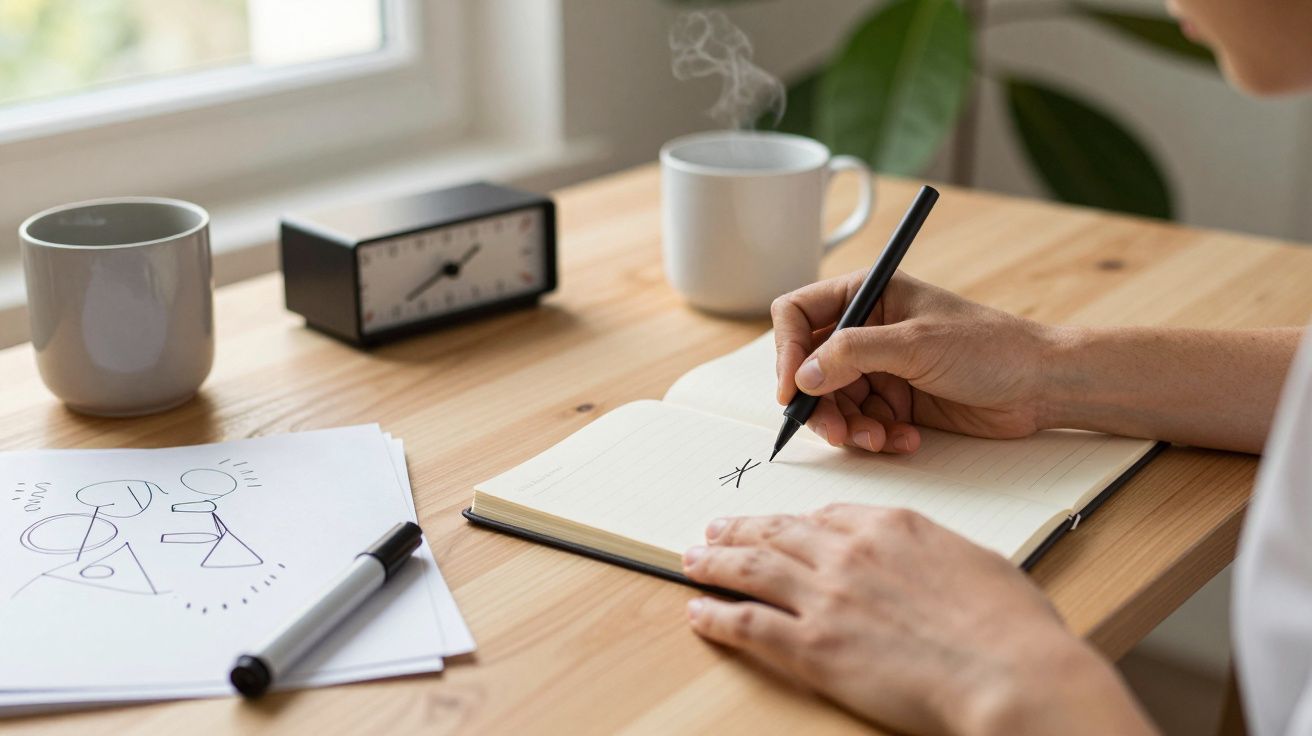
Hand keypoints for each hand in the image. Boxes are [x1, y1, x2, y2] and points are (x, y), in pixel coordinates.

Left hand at [682, 506, 1154, 734]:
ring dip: (714, 563)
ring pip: (751, 569)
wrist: (1009, 672)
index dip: (792, 522)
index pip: (826, 516)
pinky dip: (717, 616)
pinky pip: (748, 624)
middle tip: (713, 530)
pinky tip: (698, 613)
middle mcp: (849, 552)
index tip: (777, 525)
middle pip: (777, 533)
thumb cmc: (1011, 626)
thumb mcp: (976, 562)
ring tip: (691, 560)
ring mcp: (826, 597)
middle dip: (740, 531)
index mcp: (891, 526)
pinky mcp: (813, 646)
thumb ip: (933, 552)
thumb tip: (924, 561)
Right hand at [771, 272, 1056, 452]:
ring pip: (833, 403)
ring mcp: (880, 368)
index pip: (798, 315)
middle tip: (837, 432)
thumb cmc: (990, 347)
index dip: (787, 351)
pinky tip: (905, 440)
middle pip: (809, 369)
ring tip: (880, 440)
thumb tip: (801, 376)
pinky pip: (862, 424)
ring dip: (851, 428)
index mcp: (867, 294)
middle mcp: (866, 330)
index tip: (792, 389)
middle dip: (820, 404)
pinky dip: (876, 437)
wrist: (1041, 385)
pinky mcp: (895, 401)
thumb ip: (852, 355)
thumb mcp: (915, 344)